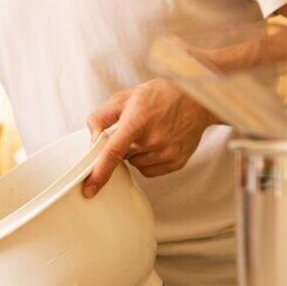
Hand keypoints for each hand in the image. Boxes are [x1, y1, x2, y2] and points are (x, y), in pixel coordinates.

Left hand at [84, 78, 218, 197]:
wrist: (197, 99)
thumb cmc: (160, 96)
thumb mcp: (125, 97)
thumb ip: (102, 116)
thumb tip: (92, 138)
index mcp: (137, 121)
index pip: (114, 152)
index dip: (99, 173)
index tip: (89, 189)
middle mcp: (154, 139)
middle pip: (123, 158)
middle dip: (123, 146)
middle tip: (136, 128)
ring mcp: (167, 153)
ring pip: (136, 165)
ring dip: (136, 154)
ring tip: (150, 133)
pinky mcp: (177, 162)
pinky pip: (149, 171)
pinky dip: (148, 161)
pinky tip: (158, 143)